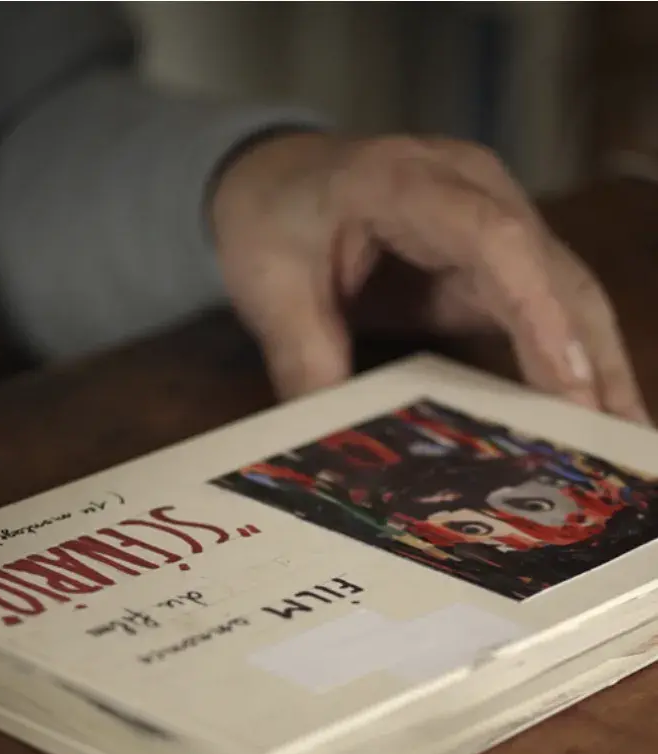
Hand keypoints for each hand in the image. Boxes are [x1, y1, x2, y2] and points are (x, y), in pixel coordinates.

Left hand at [211, 131, 648, 421]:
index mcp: (404, 180)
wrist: (274, 174)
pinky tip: (595, 417)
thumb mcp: (268, 285)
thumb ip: (302, 355)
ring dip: (598, 365)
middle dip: (588, 356)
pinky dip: (573, 358)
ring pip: (566, 290)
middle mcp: (473, 187)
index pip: (494, 240)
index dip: (538, 313)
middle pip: (550, 269)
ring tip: (626, 443)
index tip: (570, 383)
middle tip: (619, 440)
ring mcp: (497, 214)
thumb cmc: (271, 217)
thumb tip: (331, 440)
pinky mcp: (502, 252)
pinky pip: (550, 303)